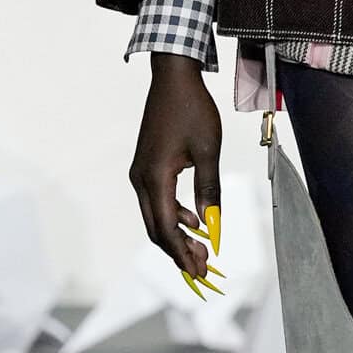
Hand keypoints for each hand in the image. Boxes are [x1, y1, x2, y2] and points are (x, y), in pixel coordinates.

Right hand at [130, 55, 223, 290]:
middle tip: (204, 270)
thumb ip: (210, 191)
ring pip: (156, 218)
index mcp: (155, 178)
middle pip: (157, 230)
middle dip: (180, 253)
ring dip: (178, 237)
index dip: (184, 255)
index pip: (167, 229)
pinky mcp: (146, 167)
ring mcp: (141, 174)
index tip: (201, 273)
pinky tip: (195, 221)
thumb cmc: (193, 110)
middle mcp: (141, 180)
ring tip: (203, 249)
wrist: (173, 78)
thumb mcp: (209, 151)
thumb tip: (212, 226)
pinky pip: (157, 202)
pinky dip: (175, 217)